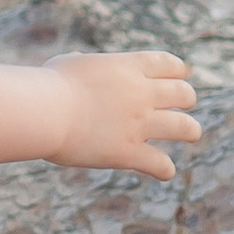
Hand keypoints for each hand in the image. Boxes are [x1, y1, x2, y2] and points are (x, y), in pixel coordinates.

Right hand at [46, 48, 201, 179]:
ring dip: (190, 131)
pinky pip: (161, 164)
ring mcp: (138, 124)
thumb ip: (86, 65)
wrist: (43, 111)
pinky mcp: (128, 152)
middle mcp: (141, 93)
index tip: (180, 77)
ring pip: (186, 127)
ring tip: (191, 134)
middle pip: (184, 94)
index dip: (179, 71)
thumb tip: (82, 62)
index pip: (170, 64)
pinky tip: (163, 171)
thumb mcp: (71, 64)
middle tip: (182, 106)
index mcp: (128, 67)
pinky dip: (165, 169)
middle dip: (186, 99)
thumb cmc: (48, 86)